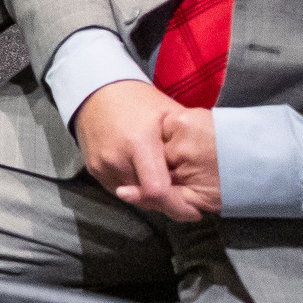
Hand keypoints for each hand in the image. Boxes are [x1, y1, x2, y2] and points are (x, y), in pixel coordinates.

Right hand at [72, 81, 213, 222]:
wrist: (95, 92)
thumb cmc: (138, 100)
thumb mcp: (168, 115)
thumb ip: (184, 144)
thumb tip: (209, 168)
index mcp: (137, 144)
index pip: (156, 190)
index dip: (177, 206)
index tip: (195, 211)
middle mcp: (115, 159)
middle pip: (146, 198)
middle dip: (167, 200)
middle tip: (181, 191)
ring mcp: (101, 166)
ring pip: (133, 198)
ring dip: (149, 195)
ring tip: (162, 178)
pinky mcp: (93, 170)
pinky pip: (118, 189)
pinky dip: (133, 187)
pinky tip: (142, 172)